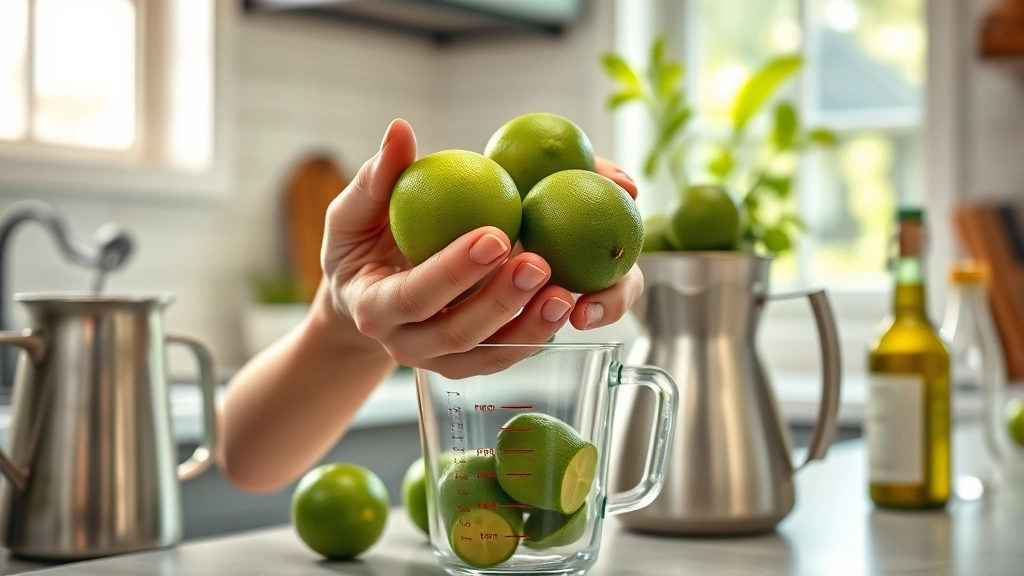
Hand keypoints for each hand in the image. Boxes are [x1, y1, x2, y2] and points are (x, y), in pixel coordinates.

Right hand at [321, 119, 643, 377]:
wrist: (367, 296)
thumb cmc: (363, 244)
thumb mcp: (356, 211)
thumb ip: (378, 176)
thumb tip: (400, 129)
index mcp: (374, 308)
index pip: (414, 295)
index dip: (453, 271)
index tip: (495, 235)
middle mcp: (406, 345)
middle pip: (457, 333)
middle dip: (501, 300)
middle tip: (540, 262)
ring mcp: (440, 360)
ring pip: (489, 354)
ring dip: (529, 326)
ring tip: (566, 291)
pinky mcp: (471, 363)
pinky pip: (507, 355)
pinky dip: (537, 334)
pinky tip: (568, 304)